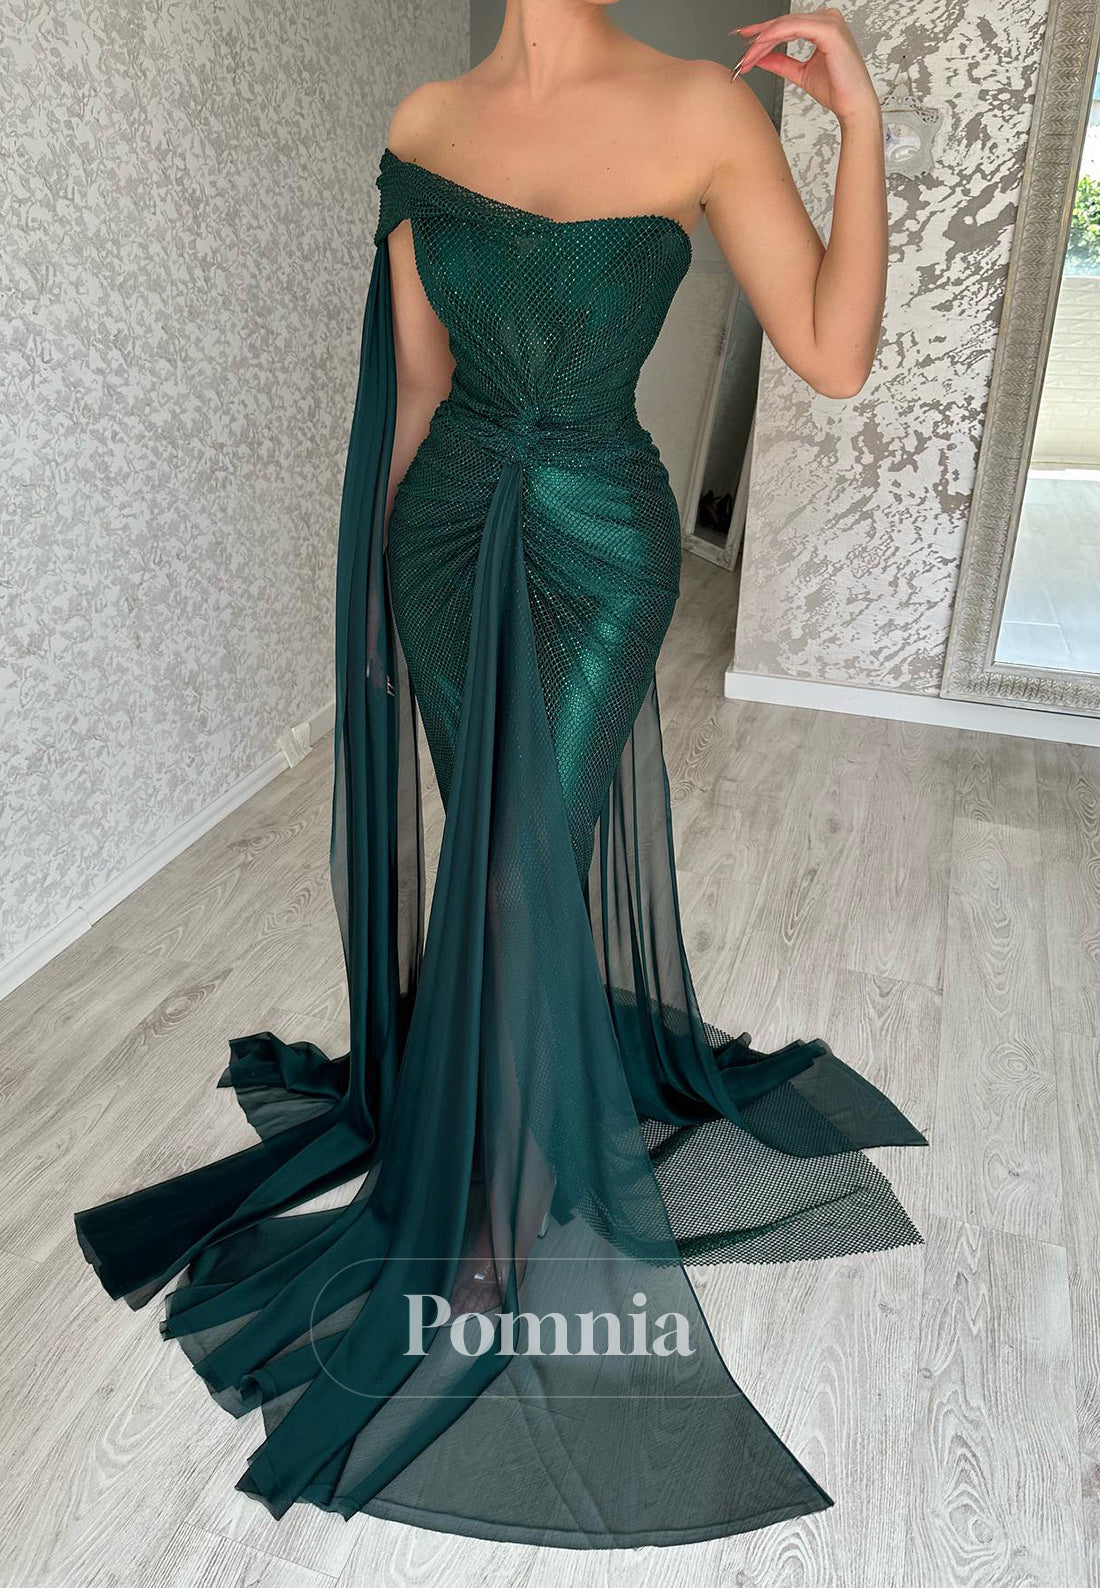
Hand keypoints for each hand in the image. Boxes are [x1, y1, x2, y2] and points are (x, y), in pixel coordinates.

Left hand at [730, 7, 880, 125]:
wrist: (853, 105)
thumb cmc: (836, 90)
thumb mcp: (800, 73)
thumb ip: (781, 63)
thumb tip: (761, 58)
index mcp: (823, 27)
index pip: (787, 25)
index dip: (764, 32)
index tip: (745, 41)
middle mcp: (828, 19)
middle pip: (784, 23)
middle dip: (760, 37)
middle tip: (742, 51)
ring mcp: (830, 22)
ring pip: (786, 24)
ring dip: (764, 39)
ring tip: (748, 55)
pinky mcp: (829, 31)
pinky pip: (795, 28)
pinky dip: (775, 36)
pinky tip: (762, 45)